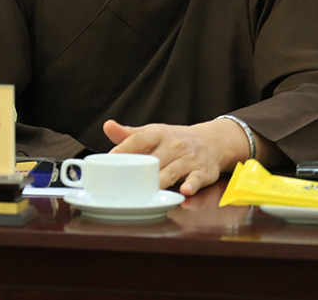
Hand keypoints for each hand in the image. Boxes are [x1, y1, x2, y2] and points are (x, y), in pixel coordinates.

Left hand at [103, 117, 250, 195]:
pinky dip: (191, 185)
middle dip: (140, 171)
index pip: (139, 139)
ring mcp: (188, 159)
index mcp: (158, 134)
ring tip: (148, 191)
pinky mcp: (202, 172)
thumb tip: (107, 126)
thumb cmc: (174, 140)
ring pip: (171, 171)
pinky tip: (184, 191)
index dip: (124, 148)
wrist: (211, 141)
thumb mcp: (152, 133)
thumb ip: (129, 134)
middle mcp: (173, 145)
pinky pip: (196, 179)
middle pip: (153, 159)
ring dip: (160, 181)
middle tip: (124, 184)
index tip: (110, 157)